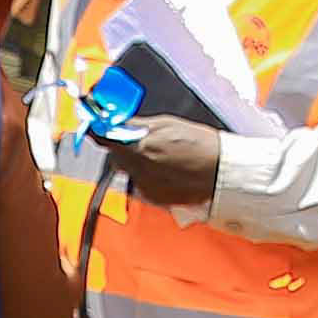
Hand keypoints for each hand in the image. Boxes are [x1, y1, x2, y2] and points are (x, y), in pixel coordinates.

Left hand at [107, 115, 226, 207]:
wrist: (221, 171)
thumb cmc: (200, 144)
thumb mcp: (167, 124)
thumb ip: (137, 124)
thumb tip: (118, 120)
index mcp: (140, 146)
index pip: (104, 139)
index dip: (98, 131)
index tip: (96, 126)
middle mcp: (138, 169)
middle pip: (115, 156)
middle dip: (121, 147)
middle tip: (138, 139)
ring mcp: (145, 186)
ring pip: (129, 171)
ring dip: (136, 162)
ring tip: (161, 155)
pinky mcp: (154, 198)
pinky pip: (141, 184)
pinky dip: (148, 176)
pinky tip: (167, 169)